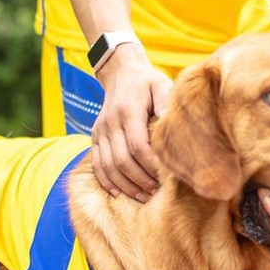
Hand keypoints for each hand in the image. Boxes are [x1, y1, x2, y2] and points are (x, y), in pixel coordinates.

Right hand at [91, 46, 173, 201]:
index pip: (138, 147)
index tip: (166, 178)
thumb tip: (174, 126)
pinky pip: (97, 165)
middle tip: (157, 192)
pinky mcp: (95, 137)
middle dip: (141, 180)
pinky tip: (119, 194)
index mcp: (128, 111)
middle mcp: (110, 123)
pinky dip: (107, 182)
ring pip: (108, 166)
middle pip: (122, 161)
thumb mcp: (161, 85)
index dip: (151, 166)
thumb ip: (167, 104)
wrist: (121, 72)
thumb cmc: (148, 82)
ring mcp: (100, 131)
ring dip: (126, 185)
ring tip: (144, 197)